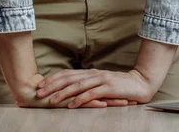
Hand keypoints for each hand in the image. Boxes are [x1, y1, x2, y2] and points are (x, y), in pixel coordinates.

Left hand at [36, 68, 155, 108]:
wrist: (139, 83)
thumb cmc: (119, 86)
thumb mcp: (101, 83)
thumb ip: (88, 84)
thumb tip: (72, 89)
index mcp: (90, 73)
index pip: (68, 74)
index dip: (53, 79)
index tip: (40, 85)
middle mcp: (94, 74)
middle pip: (69, 78)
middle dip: (53, 85)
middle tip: (39, 92)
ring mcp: (101, 80)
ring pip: (78, 85)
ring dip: (63, 93)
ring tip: (51, 100)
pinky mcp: (109, 88)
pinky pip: (92, 93)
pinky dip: (81, 99)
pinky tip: (72, 105)